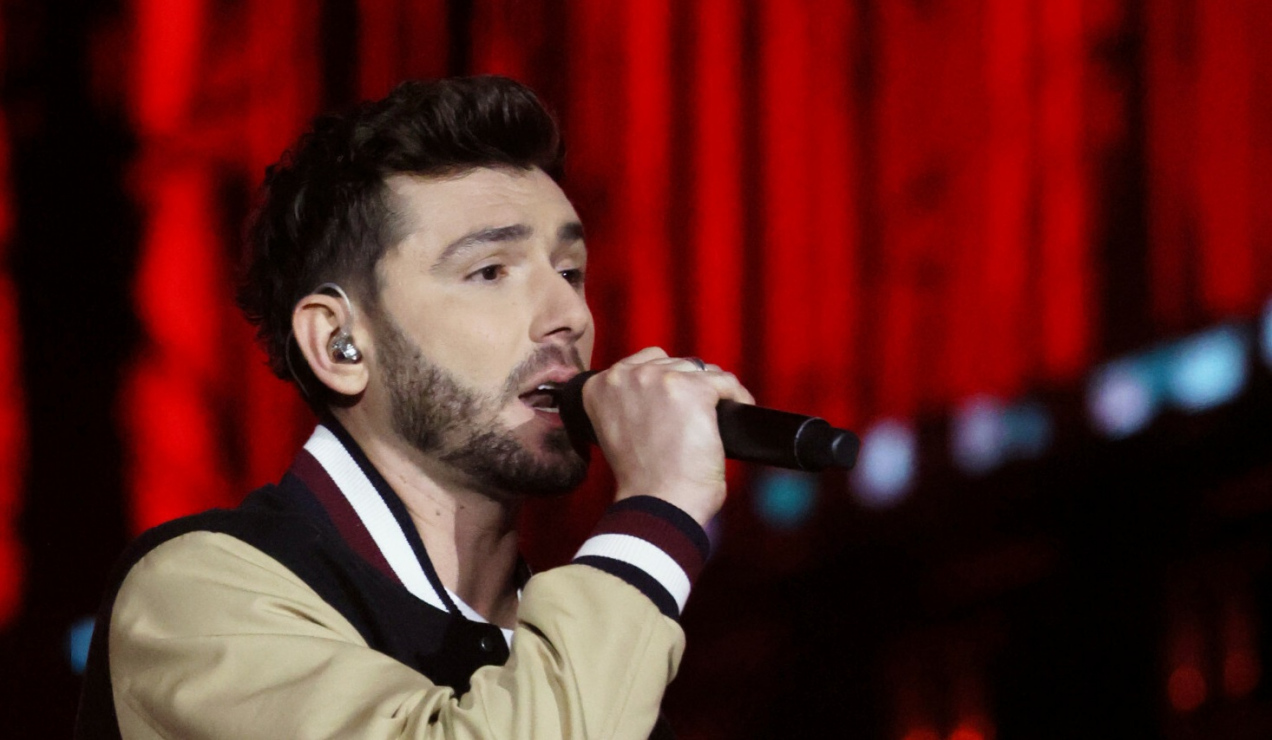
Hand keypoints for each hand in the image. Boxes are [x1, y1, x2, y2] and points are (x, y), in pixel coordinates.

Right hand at [581, 347, 755, 525]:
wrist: (659, 503)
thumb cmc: (642, 480)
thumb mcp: (620, 430)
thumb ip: (633, 403)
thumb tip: (668, 393)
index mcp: (600, 386)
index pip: (643, 363)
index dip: (665, 381)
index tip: (677, 402)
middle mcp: (626, 376)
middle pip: (674, 363)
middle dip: (689, 386)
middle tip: (700, 416)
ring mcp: (659, 380)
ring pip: (701, 370)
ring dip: (714, 391)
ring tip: (722, 414)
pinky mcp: (693, 390)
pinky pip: (725, 382)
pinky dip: (738, 396)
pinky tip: (741, 410)